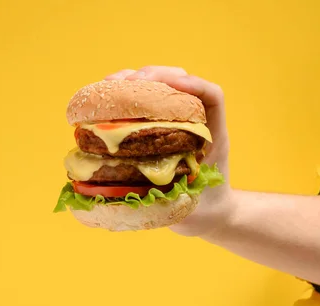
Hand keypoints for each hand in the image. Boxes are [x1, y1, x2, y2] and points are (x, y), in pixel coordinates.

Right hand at [105, 66, 233, 236]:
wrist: (211, 215)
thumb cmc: (204, 211)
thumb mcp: (192, 207)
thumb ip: (174, 199)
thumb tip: (141, 188)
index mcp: (212, 137)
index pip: (212, 97)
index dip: (193, 85)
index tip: (168, 87)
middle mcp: (197, 123)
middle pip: (182, 82)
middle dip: (154, 76)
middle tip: (126, 82)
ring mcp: (179, 123)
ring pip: (162, 87)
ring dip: (136, 80)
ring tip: (110, 84)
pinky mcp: (163, 128)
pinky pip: (147, 102)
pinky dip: (128, 96)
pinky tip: (106, 98)